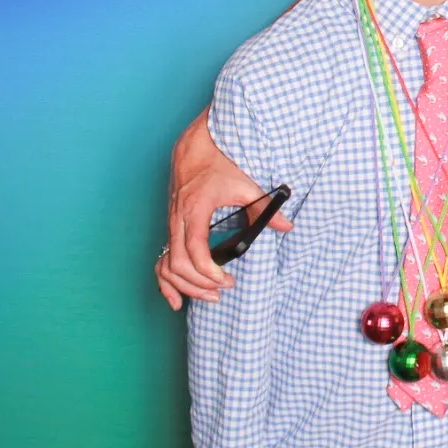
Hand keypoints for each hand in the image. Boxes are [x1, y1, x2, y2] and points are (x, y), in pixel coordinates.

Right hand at [154, 111, 291, 308]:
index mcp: (194, 209)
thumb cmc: (219, 163)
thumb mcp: (245, 184)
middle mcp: (177, 219)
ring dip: (184, 286)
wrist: (196, 146)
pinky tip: (176, 301)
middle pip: (178, 263)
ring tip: (208, 297)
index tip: (226, 281)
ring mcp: (171, 224)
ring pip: (166, 265)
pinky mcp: (170, 227)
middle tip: (222, 291)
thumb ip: (264, 208)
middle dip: (199, 284)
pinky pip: (160, 260)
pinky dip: (165, 283)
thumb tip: (286, 227)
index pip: (195, 249)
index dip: (208, 270)